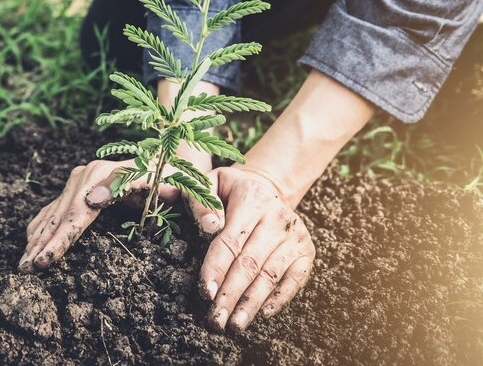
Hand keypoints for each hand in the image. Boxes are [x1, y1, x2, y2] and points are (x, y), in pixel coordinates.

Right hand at [19, 143, 211, 273]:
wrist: (167, 152)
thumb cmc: (179, 174)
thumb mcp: (195, 186)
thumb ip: (205, 204)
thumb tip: (212, 226)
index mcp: (120, 173)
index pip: (91, 203)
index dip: (72, 228)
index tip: (54, 251)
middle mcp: (95, 172)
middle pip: (68, 208)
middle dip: (49, 239)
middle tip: (32, 268)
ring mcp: (83, 178)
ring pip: (56, 209)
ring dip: (39, 236)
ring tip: (24, 265)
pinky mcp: (79, 185)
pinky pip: (54, 207)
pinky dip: (41, 226)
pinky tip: (30, 244)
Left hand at [188, 166, 314, 332]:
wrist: (266, 186)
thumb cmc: (230, 190)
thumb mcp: (210, 183)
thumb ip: (201, 200)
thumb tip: (208, 225)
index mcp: (251, 199)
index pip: (231, 240)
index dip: (217, 268)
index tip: (205, 292)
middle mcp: (277, 217)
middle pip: (250, 263)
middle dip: (231, 295)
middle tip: (216, 321)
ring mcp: (295, 234)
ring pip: (270, 275)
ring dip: (252, 303)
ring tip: (235, 324)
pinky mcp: (306, 249)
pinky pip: (295, 279)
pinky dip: (280, 298)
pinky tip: (263, 314)